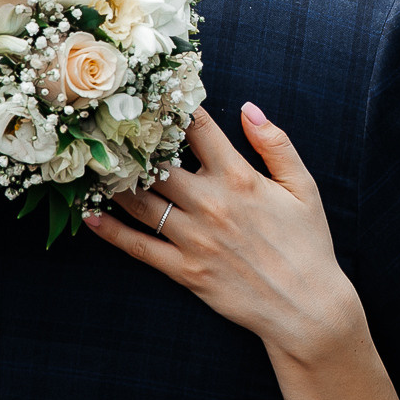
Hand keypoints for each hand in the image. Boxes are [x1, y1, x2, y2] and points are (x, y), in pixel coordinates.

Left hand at [85, 104, 363, 362]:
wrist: (306, 306)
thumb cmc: (308, 244)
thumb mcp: (303, 187)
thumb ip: (275, 143)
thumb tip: (248, 108)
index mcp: (239, 178)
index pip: (199, 130)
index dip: (174, 108)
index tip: (153, 93)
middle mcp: (211, 204)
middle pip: (158, 164)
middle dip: (133, 143)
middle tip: (106, 126)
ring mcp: (194, 239)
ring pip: (141, 203)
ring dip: (115, 182)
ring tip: (94, 163)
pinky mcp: (185, 270)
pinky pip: (139, 247)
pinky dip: (112, 232)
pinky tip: (91, 216)